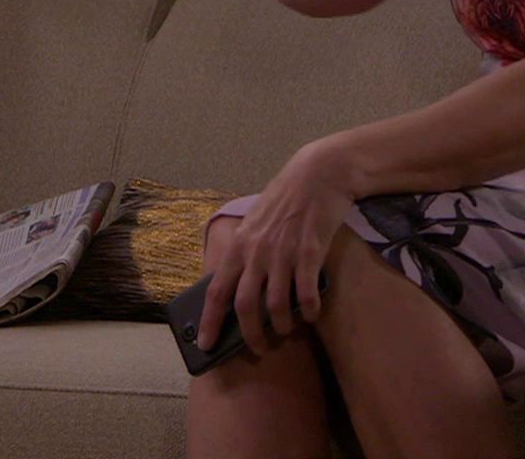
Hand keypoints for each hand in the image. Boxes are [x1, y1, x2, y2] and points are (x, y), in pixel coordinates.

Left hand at [197, 141, 355, 356]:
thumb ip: (246, 251)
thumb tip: (237, 285)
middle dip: (250, 335)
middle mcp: (257, 251)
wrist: (318, 174)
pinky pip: (305, 293)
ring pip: (275, 305)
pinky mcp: (309, 252)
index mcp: (239, 245)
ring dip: (281, 326)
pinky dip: (307, 310)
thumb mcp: (255, 222)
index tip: (206, 345)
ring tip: (287, 331)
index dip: (210, 321)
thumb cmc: (286, 199)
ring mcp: (283, 252)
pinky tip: (311, 314)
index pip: (218, 290)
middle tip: (258, 349)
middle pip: (245, 306)